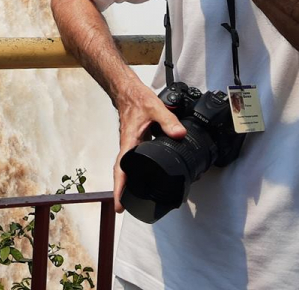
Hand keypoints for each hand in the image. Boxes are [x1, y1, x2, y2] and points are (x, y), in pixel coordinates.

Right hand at [112, 83, 187, 212]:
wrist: (127, 90)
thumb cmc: (136, 98)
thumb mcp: (155, 108)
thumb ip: (169, 121)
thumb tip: (179, 135)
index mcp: (130, 141)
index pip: (121, 169)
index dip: (120, 188)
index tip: (119, 204)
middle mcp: (128, 145)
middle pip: (121, 172)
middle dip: (121, 191)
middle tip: (122, 207)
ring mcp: (130, 144)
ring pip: (126, 167)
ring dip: (126, 182)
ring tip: (131, 197)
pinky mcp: (135, 141)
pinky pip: (132, 159)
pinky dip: (134, 170)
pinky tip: (142, 175)